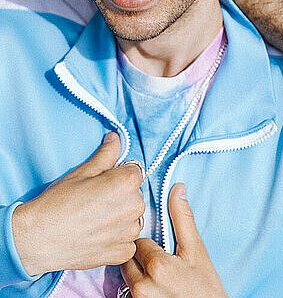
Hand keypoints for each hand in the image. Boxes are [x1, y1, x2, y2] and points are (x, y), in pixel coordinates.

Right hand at [12, 132, 144, 275]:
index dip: (118, 174)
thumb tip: (116, 139)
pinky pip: (128, 240)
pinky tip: (98, 235)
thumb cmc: (58, 202)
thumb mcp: (82, 171)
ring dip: (121, 216)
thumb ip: (106, 154)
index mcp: (126, 182)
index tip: (103, 181)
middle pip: (135, 194)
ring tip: (95, 218)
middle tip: (96, 200)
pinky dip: (117, 238)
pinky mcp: (123, 252)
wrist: (38, 238)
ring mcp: (129, 232)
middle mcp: (134, 207)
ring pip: (132, 217)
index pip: (134, 171)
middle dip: (121, 194)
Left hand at [121, 184, 227, 297]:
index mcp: (157, 266)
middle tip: (160, 265)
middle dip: (141, 259)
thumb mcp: (197, 252)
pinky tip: (155, 291)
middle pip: (128, 259)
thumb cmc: (205, 289)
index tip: (164, 252)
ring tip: (158, 279)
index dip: (152, 245)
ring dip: (137, 274)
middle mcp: (141, 286)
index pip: (139, 242)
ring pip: (126, 277)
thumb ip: (183, 219)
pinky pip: (126, 294)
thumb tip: (177, 188)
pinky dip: (138, 291)